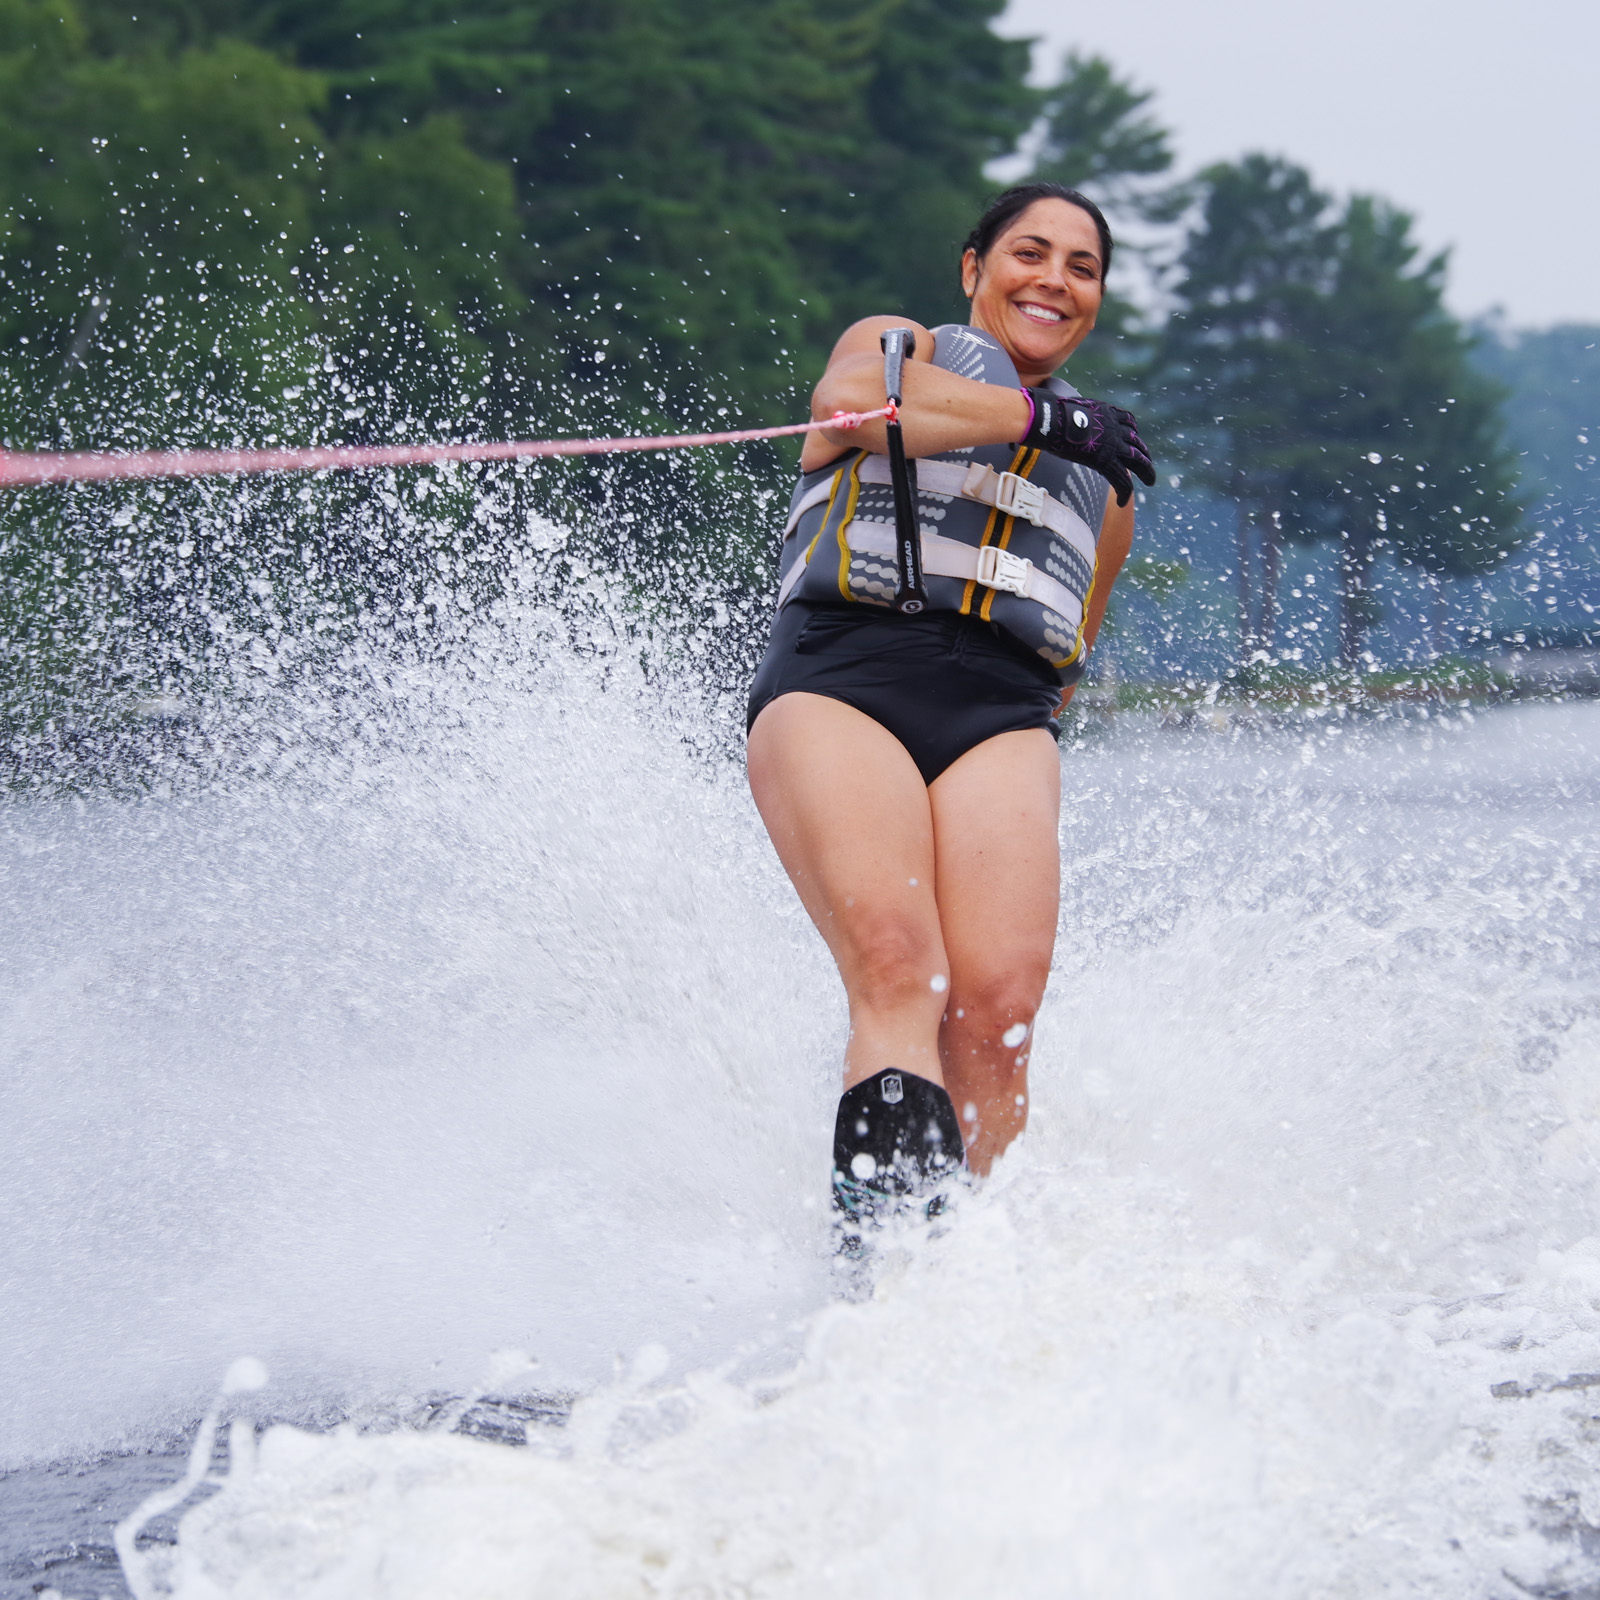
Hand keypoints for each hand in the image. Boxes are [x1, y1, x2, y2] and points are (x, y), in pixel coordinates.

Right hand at [1021, 390, 1154, 507]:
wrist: (1052, 420)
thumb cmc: (1052, 414)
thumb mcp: (1070, 409)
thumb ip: (1074, 415)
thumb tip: (1054, 416)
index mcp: (1108, 413)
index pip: (1128, 421)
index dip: (1132, 432)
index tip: (1132, 438)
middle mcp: (1115, 428)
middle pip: (1137, 442)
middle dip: (1145, 454)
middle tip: (1148, 464)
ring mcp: (1113, 445)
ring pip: (1138, 460)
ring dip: (1146, 472)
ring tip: (1150, 481)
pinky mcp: (1106, 461)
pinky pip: (1122, 479)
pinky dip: (1124, 491)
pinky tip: (1122, 502)